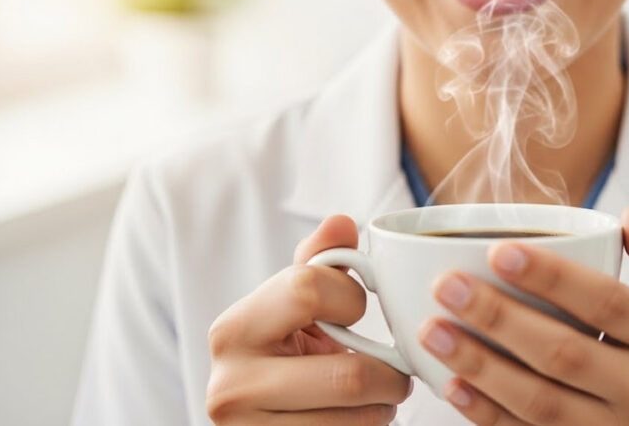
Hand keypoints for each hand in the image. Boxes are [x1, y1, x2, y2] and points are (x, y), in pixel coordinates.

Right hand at [206, 215, 410, 424]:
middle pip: (347, 375)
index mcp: (234, 330)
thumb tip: (342, 223)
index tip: (356, 311)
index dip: (350, 298)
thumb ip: (318, 262)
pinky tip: (361, 417)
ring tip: (380, 395)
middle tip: (398, 370)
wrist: (257, 418)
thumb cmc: (285, 352)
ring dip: (384, 407)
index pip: (308, 291)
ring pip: (355, 418)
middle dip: (390, 373)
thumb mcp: (293, 305)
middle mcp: (230, 385)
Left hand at [417, 207, 628, 424]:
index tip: (499, 252)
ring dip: (479, 366)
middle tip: (446, 285)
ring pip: (538, 401)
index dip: (552, 278)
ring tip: (432, 330)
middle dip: (499, 318)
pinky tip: (450, 383)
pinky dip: (484, 413)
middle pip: (564, 353)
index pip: (607, 303)